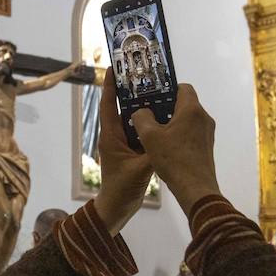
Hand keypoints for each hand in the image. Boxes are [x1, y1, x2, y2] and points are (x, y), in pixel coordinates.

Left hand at [92, 73, 152, 234]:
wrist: (117, 208)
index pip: (108, 105)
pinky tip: (163, 117)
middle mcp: (115, 136)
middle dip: (131, 91)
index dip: (110, 85)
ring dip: (142, 106)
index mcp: (111, 136)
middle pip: (121, 107)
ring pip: (132, 119)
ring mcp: (124, 144)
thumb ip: (154, 153)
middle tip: (145, 74)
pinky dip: (150, 123)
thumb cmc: (122, 189)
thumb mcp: (140, 170)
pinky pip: (140, 131)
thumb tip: (167, 136)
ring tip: (157, 90)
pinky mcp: (132, 151)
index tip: (115, 67)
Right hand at [130, 84, 219, 214]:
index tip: (153, 98)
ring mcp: (207, 133)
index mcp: (192, 110)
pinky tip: (167, 147)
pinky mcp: (206, 146)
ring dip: (172, 122)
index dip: (167, 89)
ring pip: (188, 119)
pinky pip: (192, 132)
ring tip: (155, 132)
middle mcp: (204, 117)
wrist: (195, 189)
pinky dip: (180, 134)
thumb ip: (142, 117)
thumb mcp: (149, 137)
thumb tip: (142, 112)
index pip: (183, 87)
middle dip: (166, 107)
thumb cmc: (173, 159)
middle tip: (149, 115)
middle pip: (184, 103)